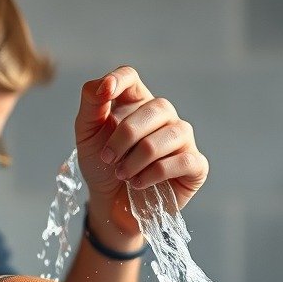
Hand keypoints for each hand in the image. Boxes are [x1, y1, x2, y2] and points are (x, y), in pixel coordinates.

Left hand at [74, 66, 208, 241]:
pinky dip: (155, 173)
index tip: (104, 93)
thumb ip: (92, 105)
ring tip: (122, 175)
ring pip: (170, 135)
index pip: (131, 76)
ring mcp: (183, 139)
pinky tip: (138, 183)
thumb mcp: (87, 135)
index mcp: (136, 103)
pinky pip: (183, 160)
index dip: (119, 80)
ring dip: (139, 158)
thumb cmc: (102, 167)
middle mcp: (164, 116)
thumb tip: (103, 84)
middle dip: (126, 135)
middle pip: (155, 107)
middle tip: (107, 158)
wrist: (110, 204)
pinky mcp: (195, 165)